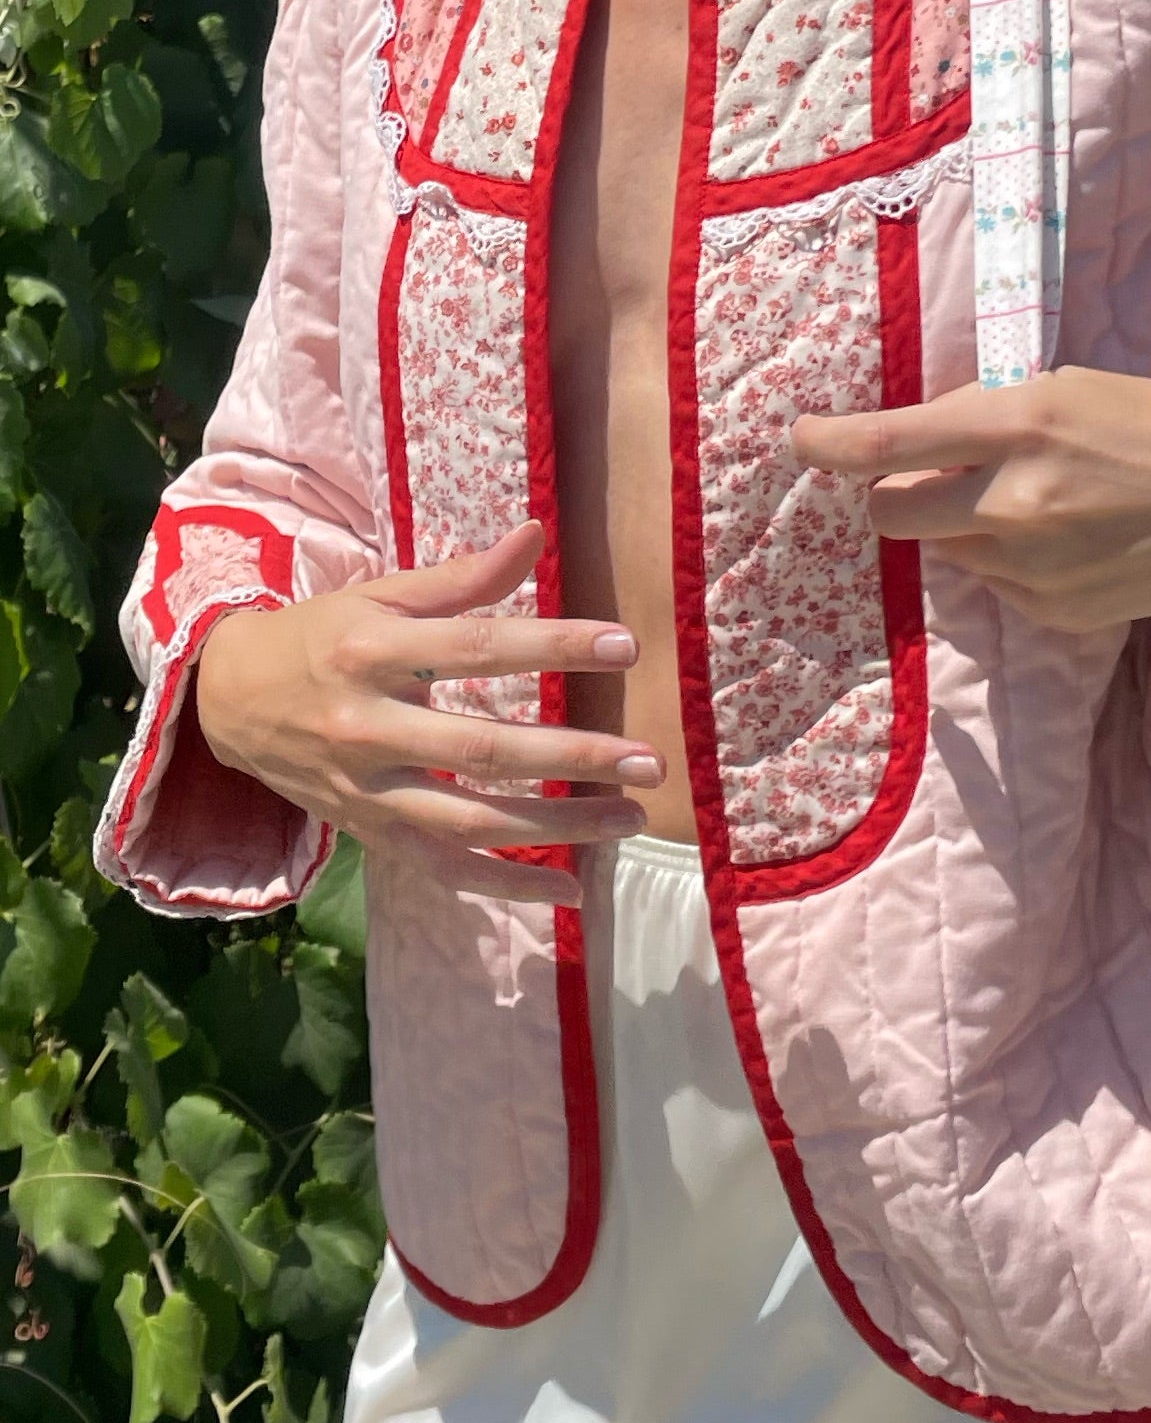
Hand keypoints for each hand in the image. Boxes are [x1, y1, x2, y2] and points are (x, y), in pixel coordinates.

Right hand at [195, 521, 660, 907]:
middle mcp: (368, 727)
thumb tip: (539, 533)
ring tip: (629, 819)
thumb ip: (463, 577)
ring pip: (473, 820)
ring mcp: (369, 791)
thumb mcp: (380, 597)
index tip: (626, 647)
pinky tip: (570, 888)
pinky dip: (507, 885)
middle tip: (648, 761)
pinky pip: (446, 869)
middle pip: (485, 749)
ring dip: (559, 828)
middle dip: (574, 756)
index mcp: (372, 652)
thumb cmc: (325, 639)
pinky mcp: (371, 835)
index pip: (478, 648)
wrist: (231, 702)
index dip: (554, 646)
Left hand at [791, 369, 1150, 631]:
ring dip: (965, 530)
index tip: (802, 441)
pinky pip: (998, 589)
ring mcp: (1034, 569)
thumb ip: (988, 415)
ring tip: (1041, 507)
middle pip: (893, 516)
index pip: (890, 444)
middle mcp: (1015, 505)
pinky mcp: (1057, 615)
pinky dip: (1013, 566)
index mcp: (1020, 427)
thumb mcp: (1072, 389)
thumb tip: (919, 443)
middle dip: (895, 498)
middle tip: (931, 480)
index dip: (830, 444)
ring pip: (947, 554)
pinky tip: (1075, 544)